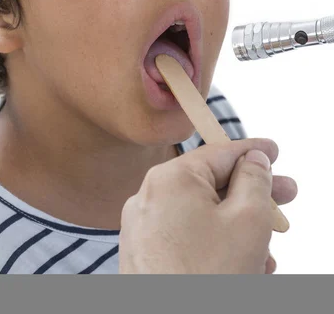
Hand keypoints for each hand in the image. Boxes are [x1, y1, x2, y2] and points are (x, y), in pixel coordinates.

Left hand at [119, 138, 296, 273]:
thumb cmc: (208, 277)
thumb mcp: (248, 220)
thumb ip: (254, 180)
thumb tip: (253, 159)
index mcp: (170, 178)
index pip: (219, 152)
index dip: (252, 150)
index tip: (273, 151)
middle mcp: (149, 198)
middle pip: (210, 185)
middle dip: (251, 193)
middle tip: (285, 196)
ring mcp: (142, 228)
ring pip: (200, 215)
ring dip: (236, 225)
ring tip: (267, 247)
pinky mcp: (143, 255)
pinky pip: (185, 236)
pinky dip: (214, 243)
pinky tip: (241, 263)